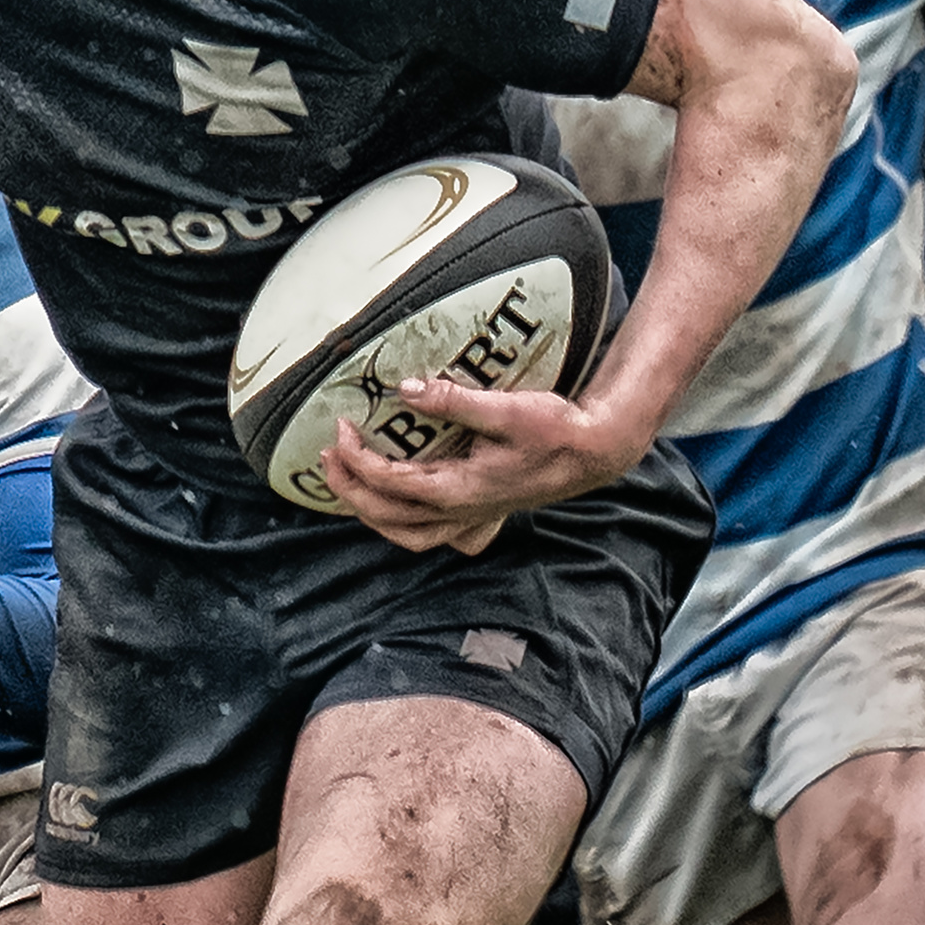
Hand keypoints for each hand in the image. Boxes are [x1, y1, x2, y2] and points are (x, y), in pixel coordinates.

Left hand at [319, 380, 650, 553]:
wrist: (596, 451)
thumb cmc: (556, 429)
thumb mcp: (507, 408)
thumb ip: (454, 401)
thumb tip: (407, 389)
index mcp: (460, 488)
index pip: (390, 483)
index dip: (357, 460)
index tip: (340, 430)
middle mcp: (463, 510)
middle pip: (389, 516)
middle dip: (349, 490)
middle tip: (327, 458)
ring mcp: (475, 516)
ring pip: (410, 535)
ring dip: (373, 514)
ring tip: (349, 485)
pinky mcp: (486, 511)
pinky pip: (442, 535)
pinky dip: (413, 528)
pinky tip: (407, 509)